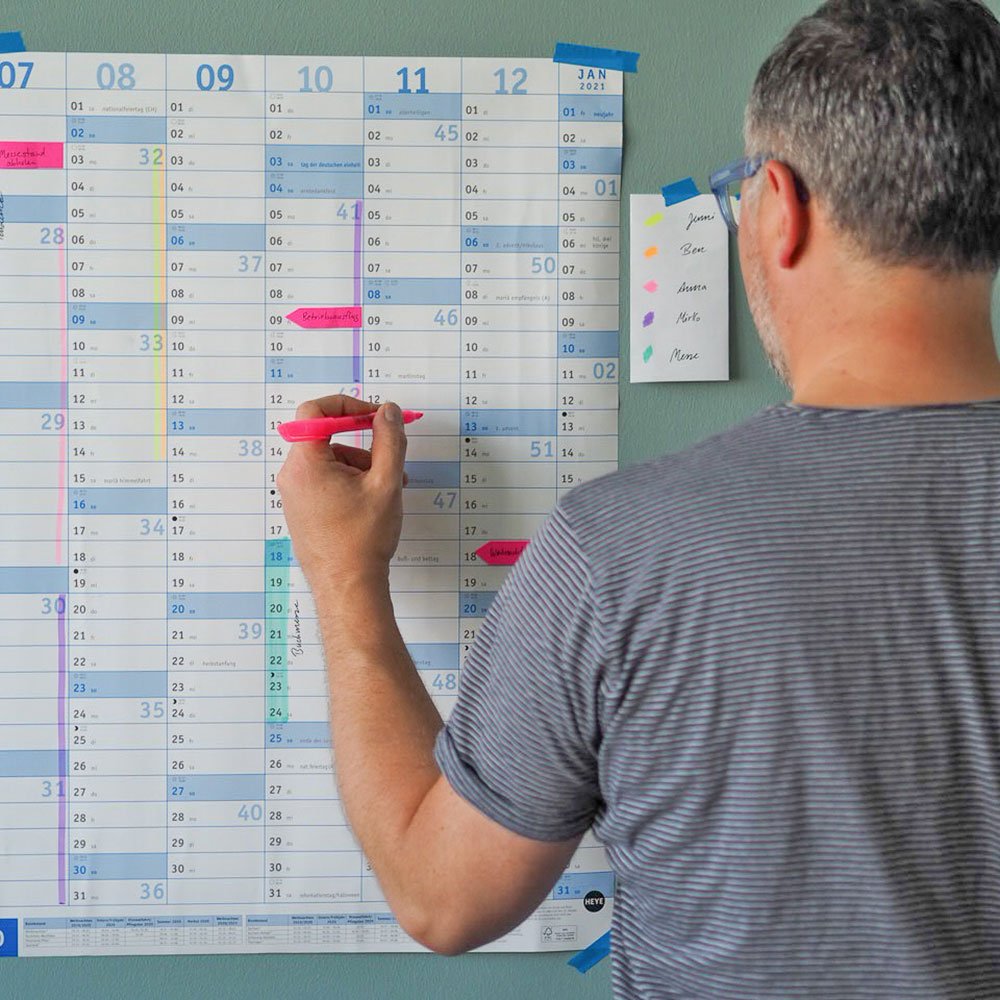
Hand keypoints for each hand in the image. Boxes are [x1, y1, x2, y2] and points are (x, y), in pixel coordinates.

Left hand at [276, 395, 407, 592]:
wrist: (348, 587)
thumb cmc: (363, 540)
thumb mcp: (386, 482)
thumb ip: (390, 440)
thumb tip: (387, 412)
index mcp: (306, 464)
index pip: (315, 411)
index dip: (347, 405)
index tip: (373, 416)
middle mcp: (293, 476)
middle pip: (327, 438)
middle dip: (363, 444)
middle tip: (391, 459)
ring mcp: (295, 495)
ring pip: (330, 462)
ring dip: (361, 467)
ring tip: (389, 490)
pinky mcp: (302, 510)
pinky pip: (325, 482)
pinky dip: (350, 483)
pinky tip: (372, 503)